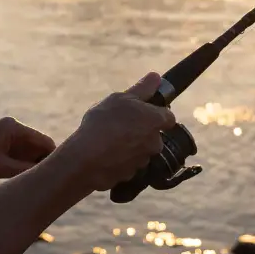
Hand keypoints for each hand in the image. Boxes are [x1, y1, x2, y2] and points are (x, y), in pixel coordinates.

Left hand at [0, 117, 56, 187]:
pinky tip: (29, 187)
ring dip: (35, 171)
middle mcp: (12, 132)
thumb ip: (26, 170)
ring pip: (30, 158)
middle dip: (47, 166)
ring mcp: (5, 142)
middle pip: (40, 150)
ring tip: (46, 189)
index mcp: (13, 128)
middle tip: (59, 187)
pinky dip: (24, 173)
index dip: (57, 159)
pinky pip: (19, 162)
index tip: (68, 177)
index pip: (46, 143)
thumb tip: (49, 176)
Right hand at [58, 74, 176, 191]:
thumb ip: (142, 89)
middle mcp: (155, 142)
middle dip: (141, 131)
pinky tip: (105, 154)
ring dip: (130, 146)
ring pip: (140, 151)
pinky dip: (120, 160)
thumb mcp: (121, 98)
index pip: (168, 117)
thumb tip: (156, 77)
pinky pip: (128, 165)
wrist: (86, 158)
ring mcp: (143, 161)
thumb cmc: (104, 123)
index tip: (143, 111)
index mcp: (155, 121)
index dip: (157, 113)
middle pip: (154, 135)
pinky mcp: (131, 176)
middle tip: (121, 124)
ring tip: (109, 139)